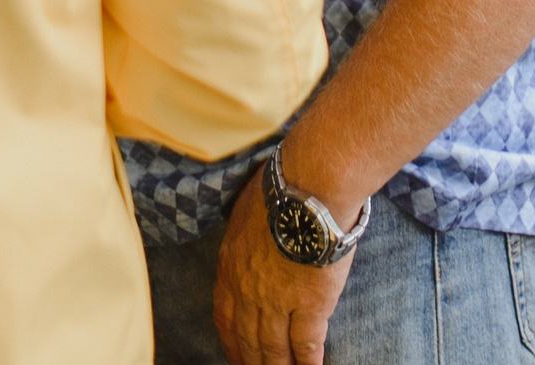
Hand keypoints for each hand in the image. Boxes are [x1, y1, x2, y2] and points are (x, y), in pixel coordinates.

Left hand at [211, 174, 354, 364]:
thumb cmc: (280, 187)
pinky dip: (307, 362)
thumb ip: (246, 233)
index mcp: (231, 267)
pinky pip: (306, 344)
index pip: (225, 316)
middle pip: (248, 339)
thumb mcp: (246, 209)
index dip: (231, 342)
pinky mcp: (310, 305)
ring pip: (273, 349)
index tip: (235, 356)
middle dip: (252, 363)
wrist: (307, 189)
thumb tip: (250, 233)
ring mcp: (277, 301)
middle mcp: (248, 291)